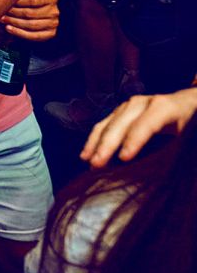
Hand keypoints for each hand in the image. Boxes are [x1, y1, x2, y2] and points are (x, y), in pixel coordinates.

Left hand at [0, 0, 59, 40]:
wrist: (43, 10)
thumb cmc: (31, 1)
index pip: (32, 0)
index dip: (17, 2)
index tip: (5, 2)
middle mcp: (54, 11)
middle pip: (30, 13)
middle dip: (13, 13)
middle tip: (1, 12)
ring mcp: (53, 23)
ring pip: (30, 25)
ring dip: (14, 23)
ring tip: (2, 20)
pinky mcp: (50, 33)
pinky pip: (33, 35)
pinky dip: (19, 33)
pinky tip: (8, 28)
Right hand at [81, 88, 196, 167]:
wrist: (188, 103)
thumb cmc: (191, 124)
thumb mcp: (190, 134)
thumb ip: (177, 148)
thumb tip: (163, 169)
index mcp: (164, 107)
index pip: (146, 124)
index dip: (134, 141)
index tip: (124, 159)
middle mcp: (143, 103)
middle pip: (121, 124)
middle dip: (108, 145)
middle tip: (97, 165)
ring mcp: (128, 105)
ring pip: (108, 124)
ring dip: (96, 144)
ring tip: (88, 162)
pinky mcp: (120, 111)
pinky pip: (103, 125)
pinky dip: (93, 140)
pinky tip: (86, 154)